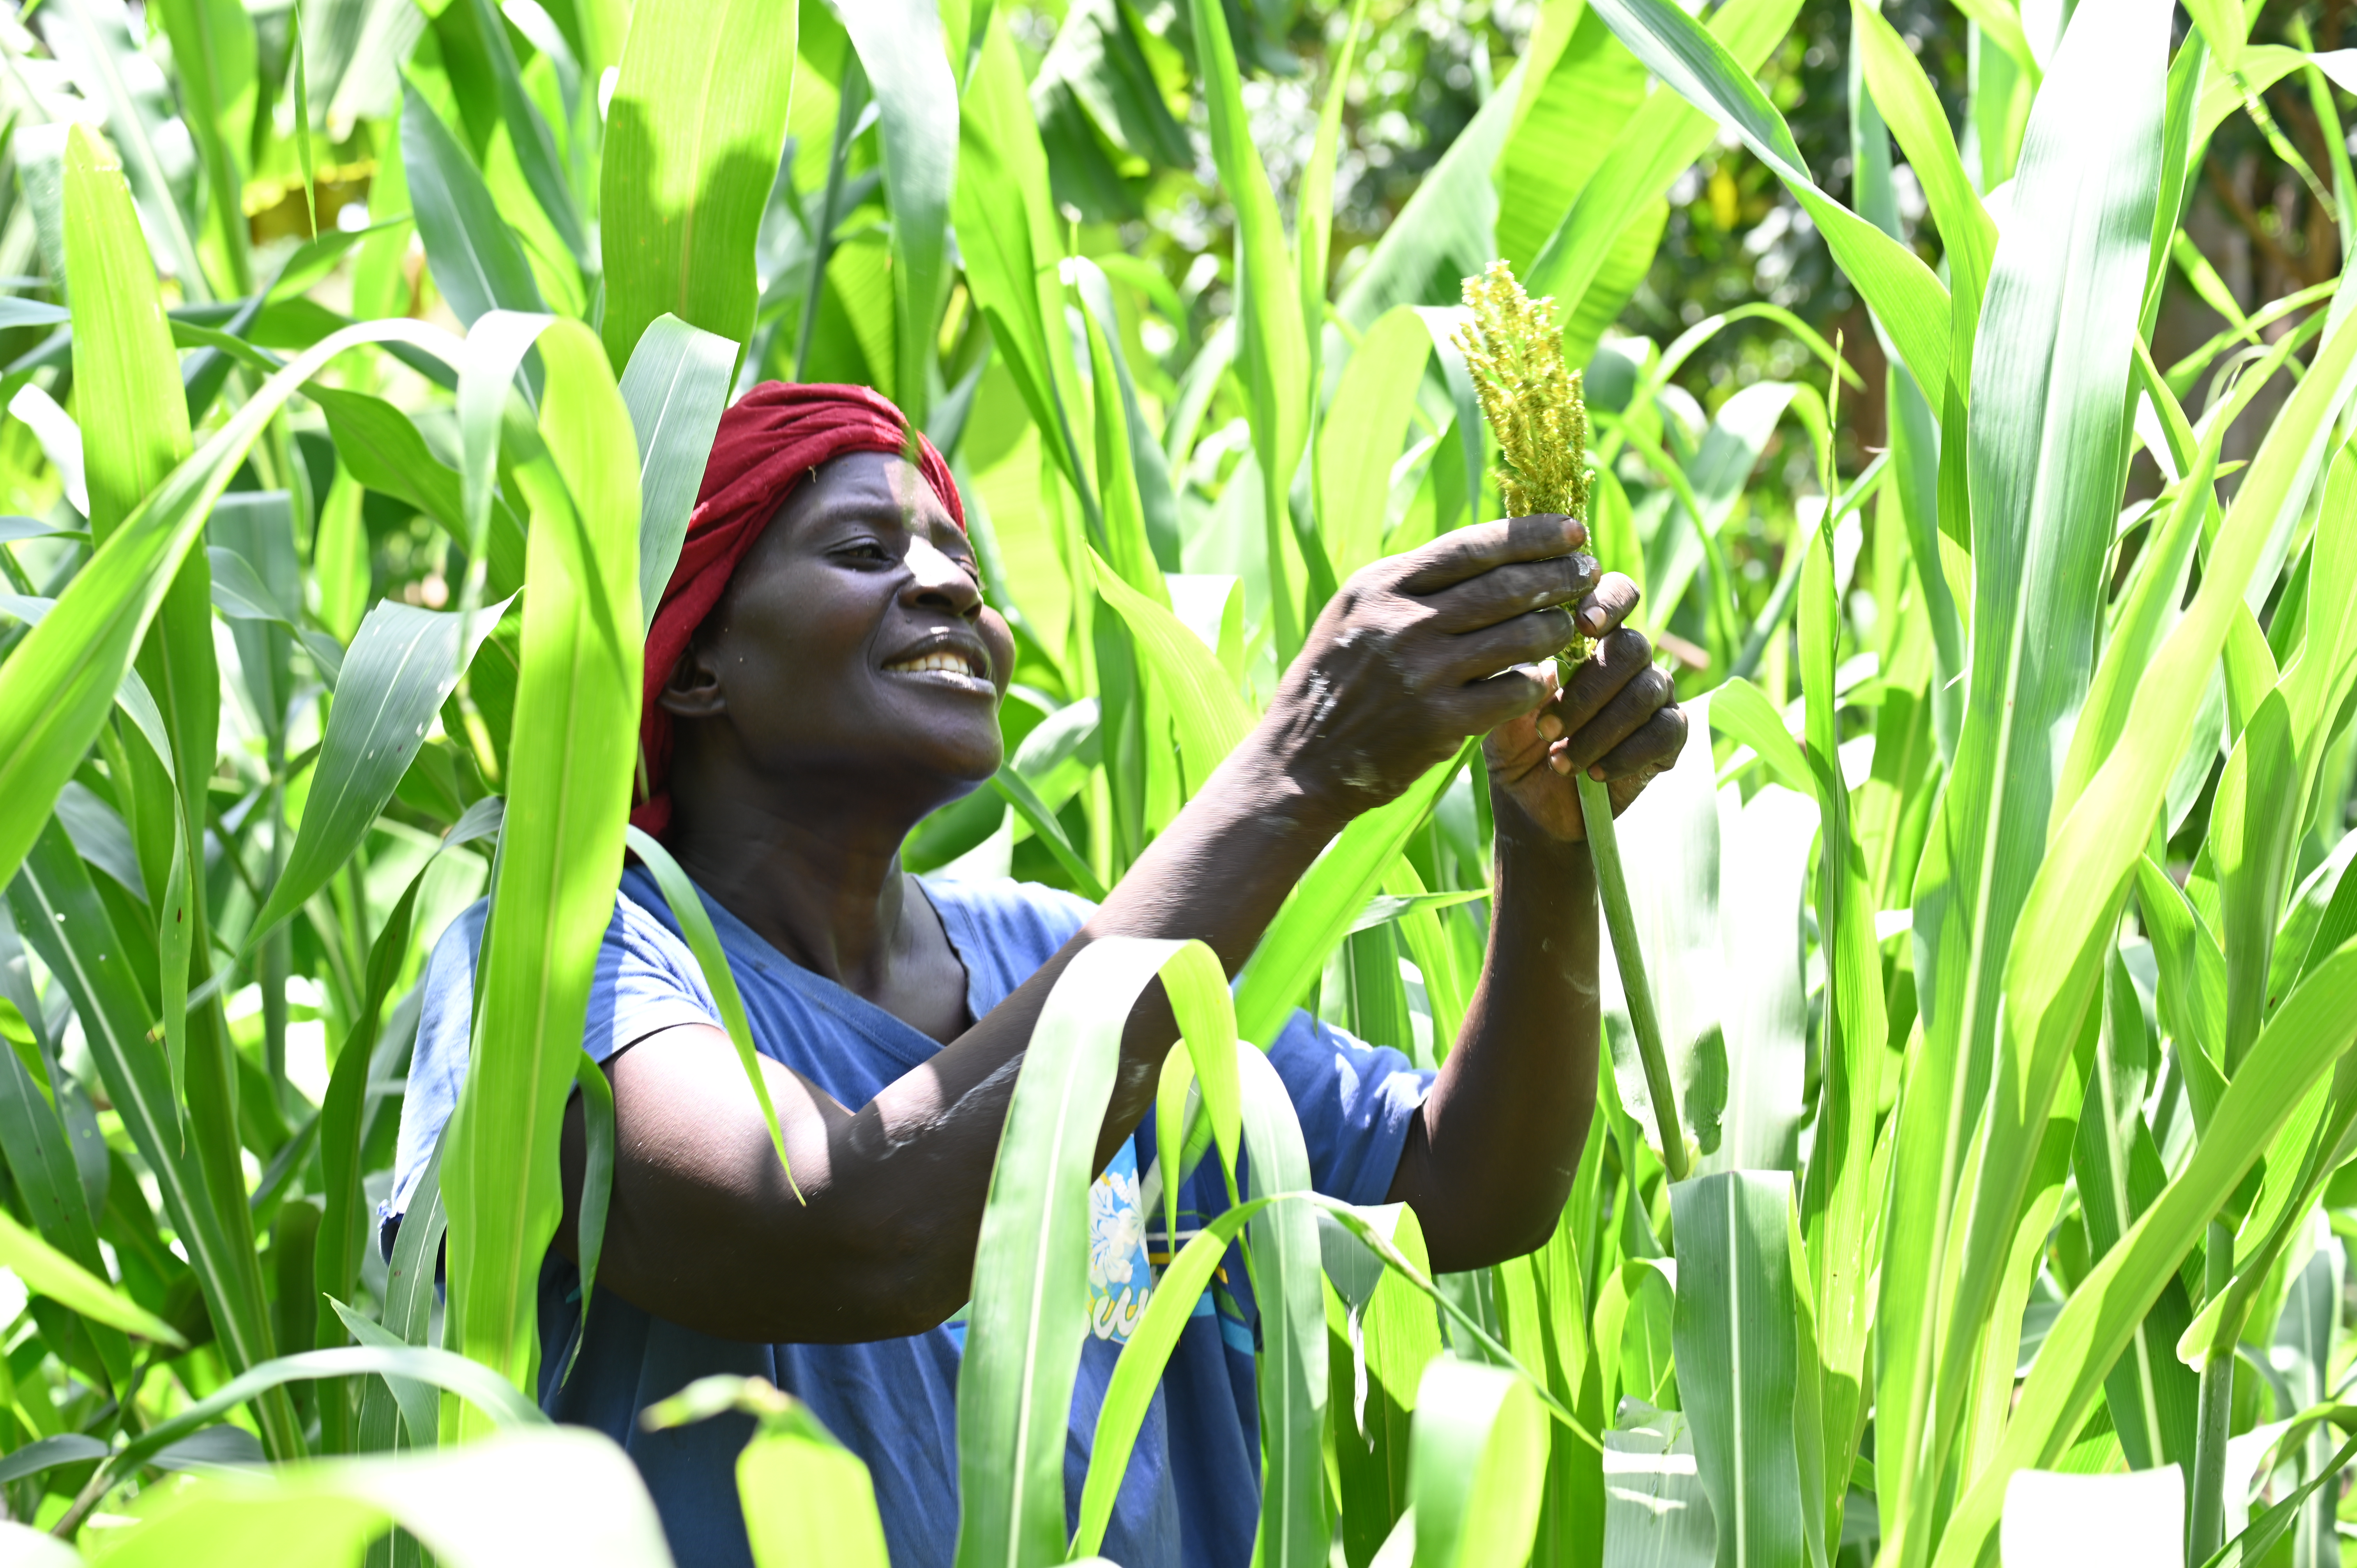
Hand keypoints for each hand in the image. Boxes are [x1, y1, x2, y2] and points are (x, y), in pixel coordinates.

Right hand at [1253, 514, 1599, 823]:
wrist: (1301, 760)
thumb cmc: (1338, 680)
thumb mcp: (1358, 613)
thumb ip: (1413, 584)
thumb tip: (1491, 551)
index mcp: (1380, 586)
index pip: (1472, 546)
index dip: (1532, 535)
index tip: (1573, 530)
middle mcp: (1400, 622)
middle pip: (1504, 587)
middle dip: (1559, 577)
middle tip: (1590, 574)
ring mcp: (1420, 673)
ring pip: (1518, 637)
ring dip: (1557, 628)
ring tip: (1571, 624)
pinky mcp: (1438, 722)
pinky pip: (1512, 692)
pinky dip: (1536, 682)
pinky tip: (1544, 678)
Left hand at [1483, 576, 1685, 842]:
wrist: (1531, 803)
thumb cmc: (1516, 742)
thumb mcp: (1504, 705)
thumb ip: (1517, 671)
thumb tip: (1534, 646)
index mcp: (1591, 637)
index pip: (1617, 594)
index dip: (1608, 601)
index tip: (1584, 625)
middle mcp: (1629, 659)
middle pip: (1632, 647)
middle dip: (1587, 690)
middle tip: (1546, 728)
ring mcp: (1654, 696)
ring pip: (1646, 691)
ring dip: (1599, 729)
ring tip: (1559, 761)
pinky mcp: (1668, 738)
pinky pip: (1665, 731)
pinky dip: (1626, 754)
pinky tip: (1594, 773)